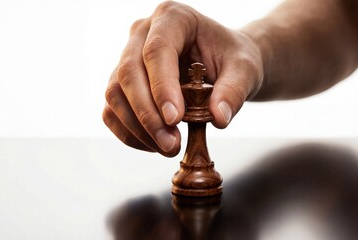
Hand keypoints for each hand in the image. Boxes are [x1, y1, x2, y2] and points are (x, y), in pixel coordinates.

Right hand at [102, 1, 263, 156]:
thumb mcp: (244, 69)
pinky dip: (129, 132)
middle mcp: (143, 33)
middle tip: (170, 144)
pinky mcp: (123, 82)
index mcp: (173, 17)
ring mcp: (128, 56)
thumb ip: (234, 90)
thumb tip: (219, 118)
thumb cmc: (232, 58)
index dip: (162, 86)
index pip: (157, 50)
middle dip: (147, 114)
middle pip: (128, 72)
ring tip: (167, 147)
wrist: (224, 62)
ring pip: (114, 93)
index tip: (176, 119)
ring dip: (137, 127)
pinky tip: (154, 145)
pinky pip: (113, 109)